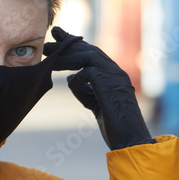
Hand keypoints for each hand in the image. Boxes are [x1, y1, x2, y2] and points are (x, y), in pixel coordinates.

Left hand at [44, 27, 154, 149]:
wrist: (131, 141)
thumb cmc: (115, 127)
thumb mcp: (96, 104)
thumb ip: (86, 90)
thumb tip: (72, 77)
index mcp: (113, 75)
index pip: (92, 53)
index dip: (75, 44)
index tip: (58, 38)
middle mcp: (116, 72)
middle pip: (90, 50)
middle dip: (67, 44)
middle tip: (47, 44)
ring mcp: (115, 77)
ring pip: (89, 56)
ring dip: (67, 57)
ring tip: (50, 60)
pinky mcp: (111, 85)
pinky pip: (88, 73)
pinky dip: (77, 78)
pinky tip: (72, 84)